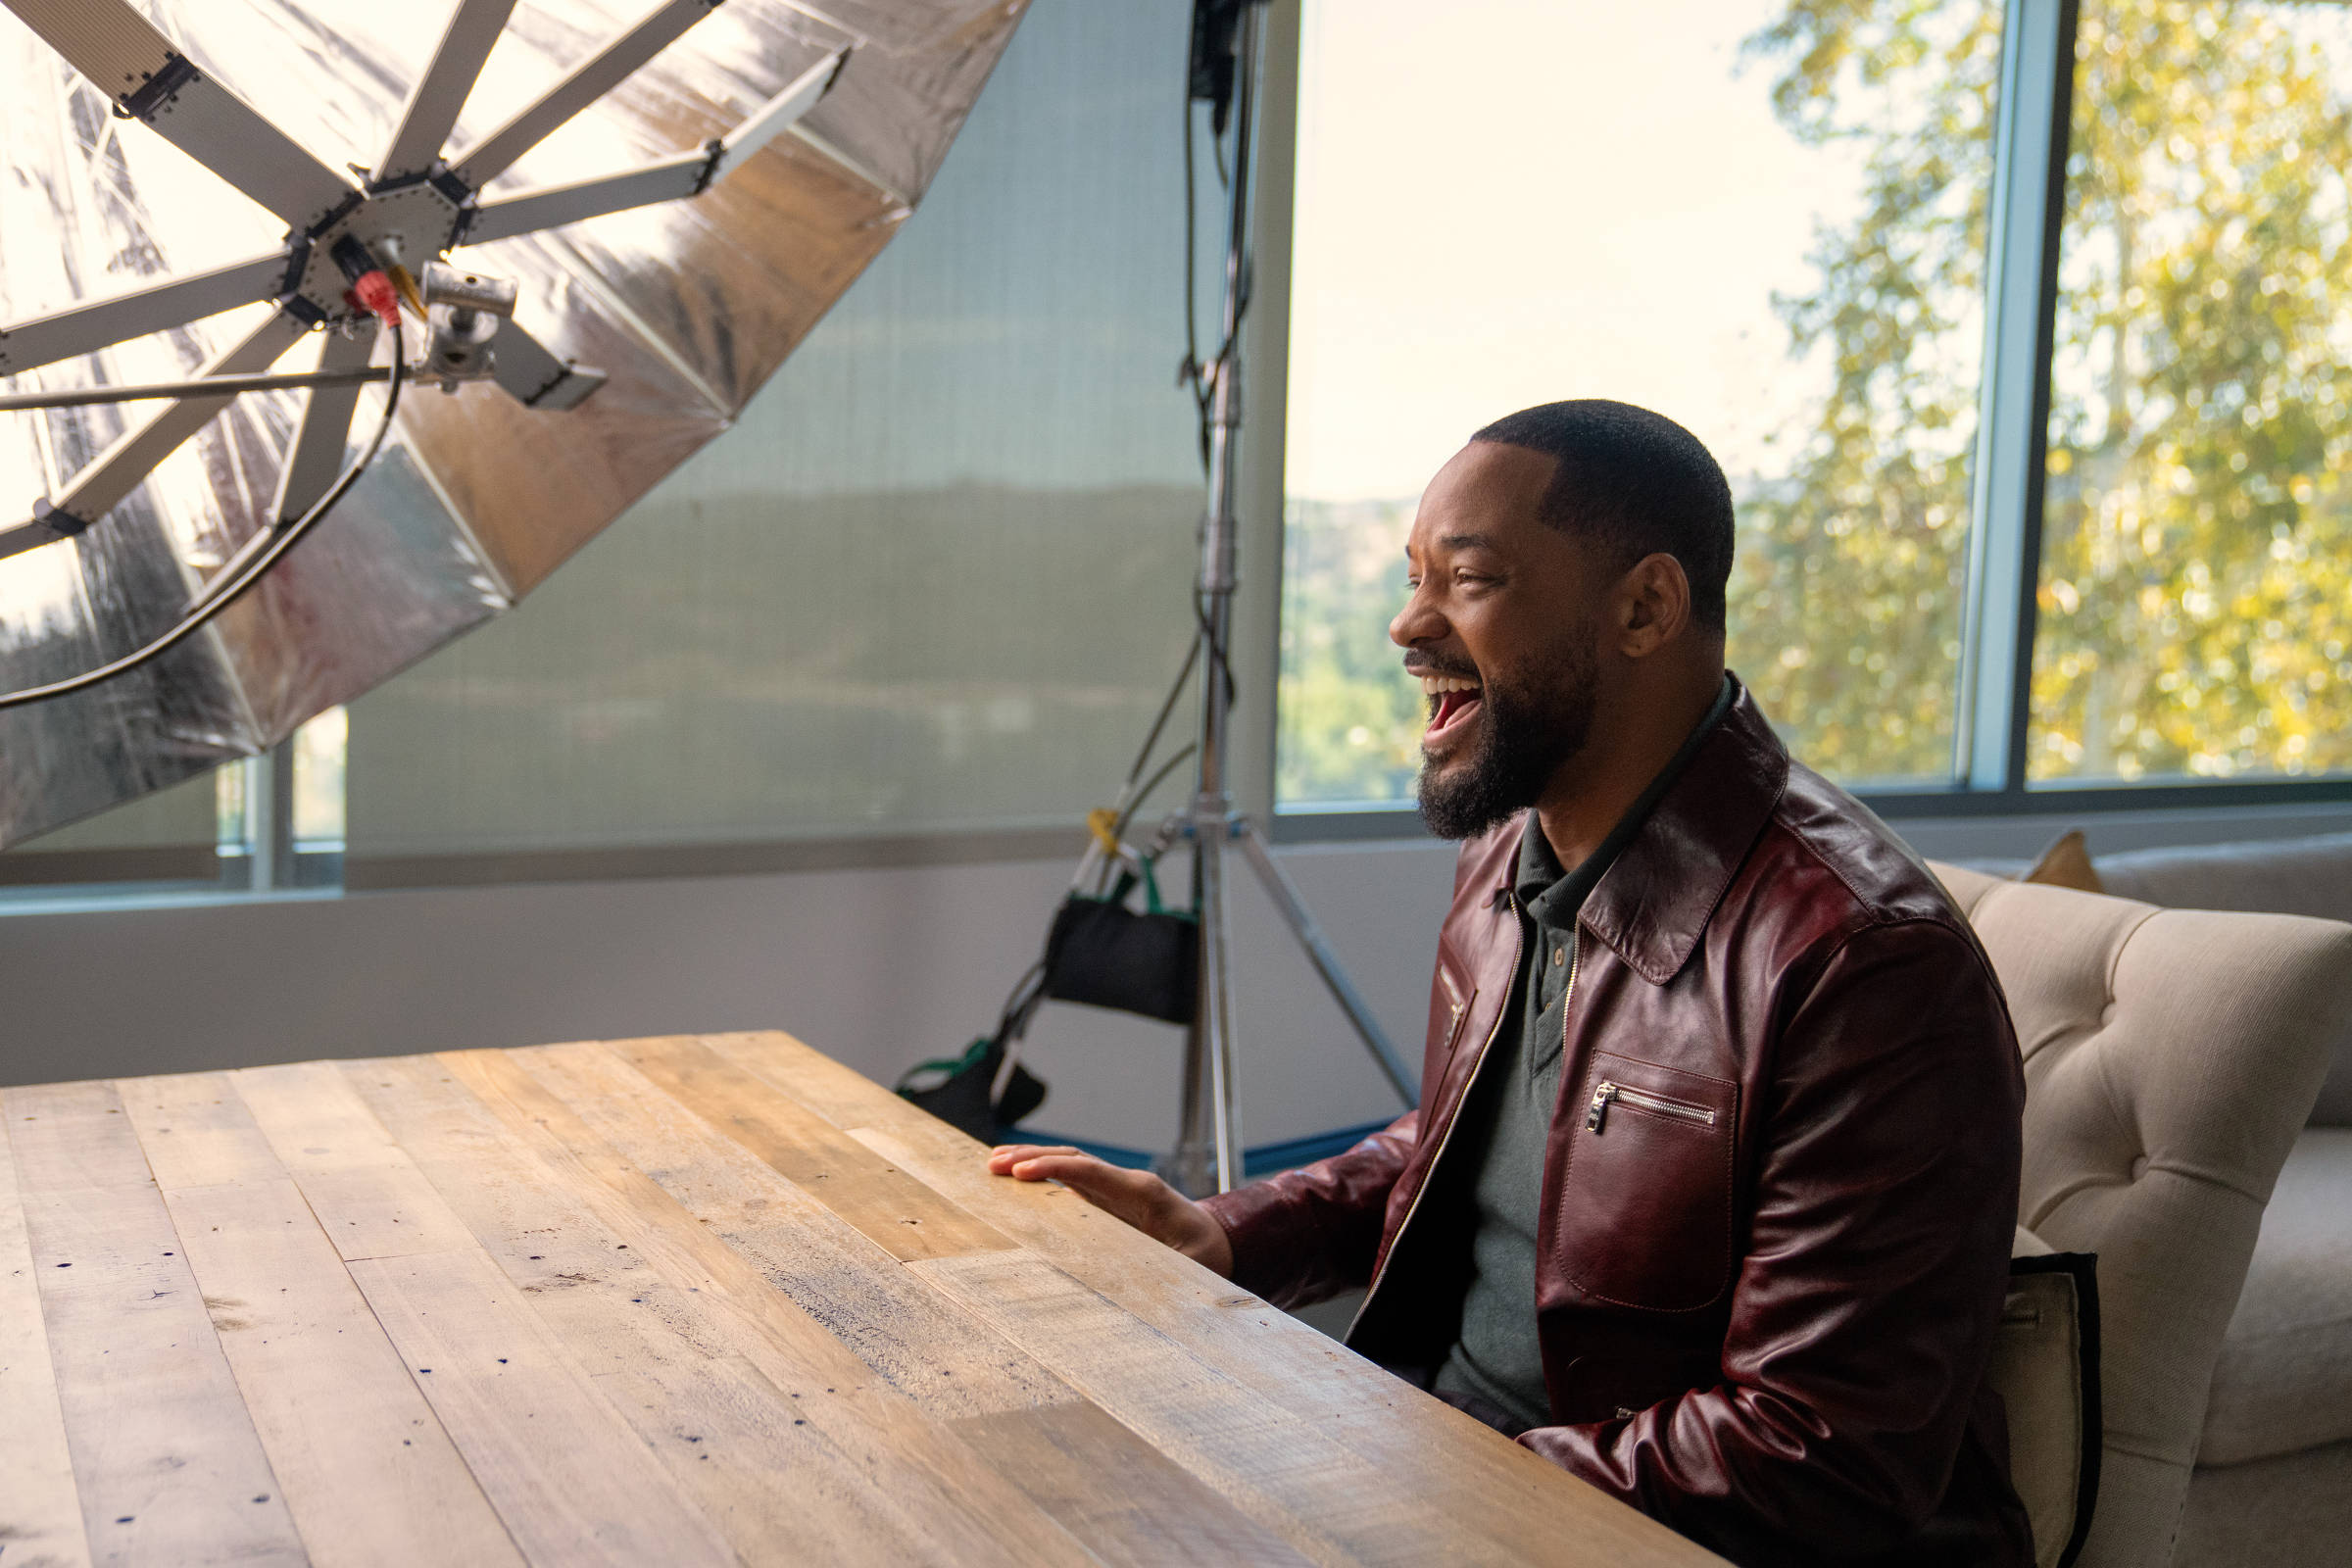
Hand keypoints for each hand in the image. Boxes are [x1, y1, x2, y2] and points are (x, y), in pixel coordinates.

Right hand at [987, 1144, 1233, 1276]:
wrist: (1218, 1240)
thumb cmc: (1205, 1254)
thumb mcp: (1193, 1266)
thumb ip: (1170, 1272)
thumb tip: (1143, 1291)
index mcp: (1143, 1192)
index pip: (1092, 1172)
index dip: (1055, 1169)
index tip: (1021, 1172)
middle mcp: (1126, 1183)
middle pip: (1074, 1159)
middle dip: (1033, 1158)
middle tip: (993, 1165)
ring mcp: (1116, 1189)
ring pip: (1070, 1165)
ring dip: (1033, 1161)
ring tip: (993, 1164)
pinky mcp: (1109, 1199)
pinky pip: (1072, 1181)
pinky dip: (1045, 1176)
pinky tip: (1017, 1180)